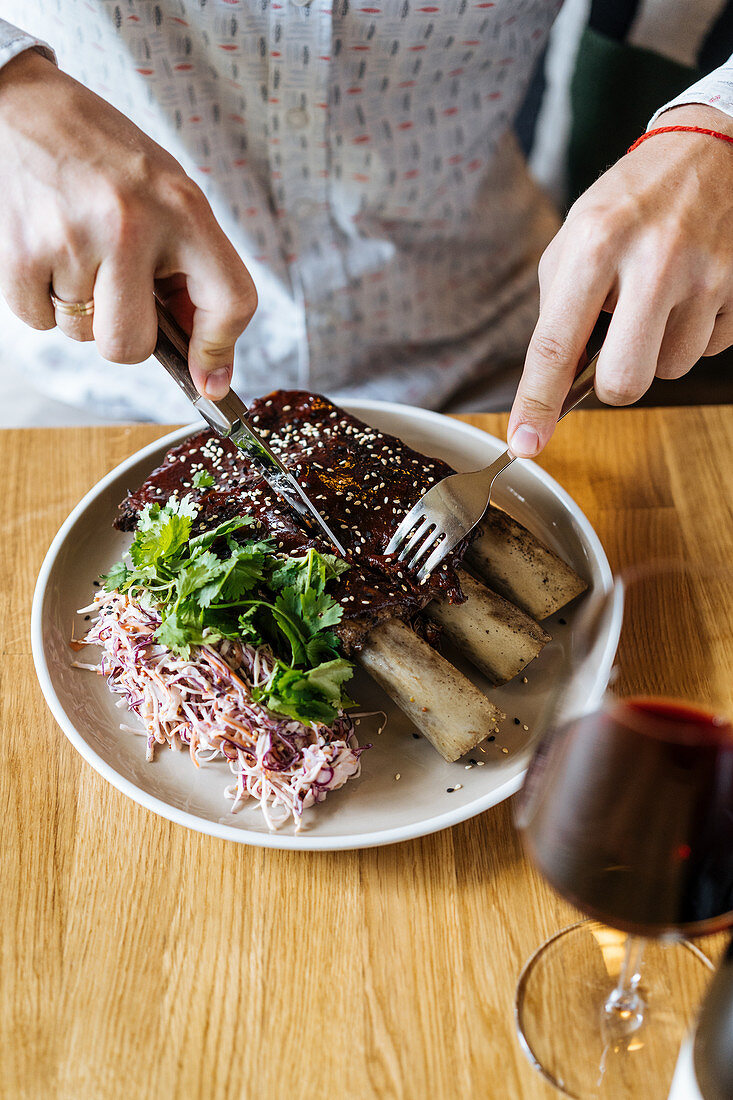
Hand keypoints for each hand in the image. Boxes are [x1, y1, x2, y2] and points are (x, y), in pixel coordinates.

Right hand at [0, 50, 256, 398]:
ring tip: (81, 251)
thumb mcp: (171, 199)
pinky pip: (40, 320)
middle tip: (119, 296)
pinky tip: (51, 252)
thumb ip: (193, 274)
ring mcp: (73, 239)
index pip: (230, 303)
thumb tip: (206, 363)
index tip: (209, 379)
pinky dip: (43, 300)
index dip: (219, 351)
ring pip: (82, 334)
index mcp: (184, 209)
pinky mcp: (22, 251)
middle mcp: (132, 225)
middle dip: (126, 337)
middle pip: (132, 346)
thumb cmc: (109, 162)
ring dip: (81, 310)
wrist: (29, 110)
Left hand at [508, 104, 732, 456]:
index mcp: (596, 244)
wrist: (710, 150)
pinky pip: (709, 348)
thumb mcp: (574, 238)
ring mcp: (707, 276)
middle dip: (613, 383)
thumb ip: (558, 310)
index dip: (537, 404)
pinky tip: (691, 290)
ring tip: (658, 296)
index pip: (556, 346)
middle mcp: (654, 260)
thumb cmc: (631, 202)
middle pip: (624, 382)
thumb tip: (553, 386)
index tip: (525, 442)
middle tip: (615, 348)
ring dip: (657, 348)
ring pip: (670, 369)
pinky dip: (693, 331)